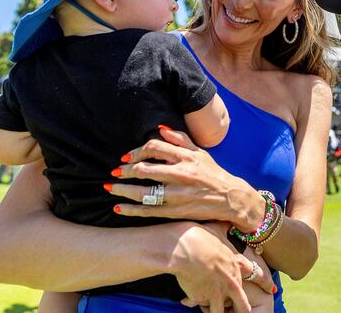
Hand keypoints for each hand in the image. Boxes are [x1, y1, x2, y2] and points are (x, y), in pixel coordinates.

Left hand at [108, 127, 266, 230]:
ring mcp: (178, 194)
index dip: (137, 151)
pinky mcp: (176, 211)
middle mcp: (182, 174)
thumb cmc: (213, 173)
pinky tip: (118, 208)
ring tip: (110, 188)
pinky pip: (149, 211)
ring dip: (123, 190)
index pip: (155, 147)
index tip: (126, 157)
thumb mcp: (200, 153)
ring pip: (144, 192)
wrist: (230, 198)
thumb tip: (160, 129)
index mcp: (186, 157)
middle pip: (146, 169)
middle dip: (126, 170)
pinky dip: (131, 210)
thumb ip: (181, 139)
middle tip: (115, 172)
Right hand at [170, 222, 273, 311]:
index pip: (257, 275)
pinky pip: (201, 306)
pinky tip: (189, 300)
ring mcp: (218, 292)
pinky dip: (195, 303)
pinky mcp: (204, 298)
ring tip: (214, 312)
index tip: (271, 289)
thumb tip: (230, 220)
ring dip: (217, 311)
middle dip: (243, 312)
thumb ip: (226, 229)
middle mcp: (231, 282)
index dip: (265, 283)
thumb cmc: (200, 236)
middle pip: (243, 307)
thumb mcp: (217, 229)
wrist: (185, 248)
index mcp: (237, 264)